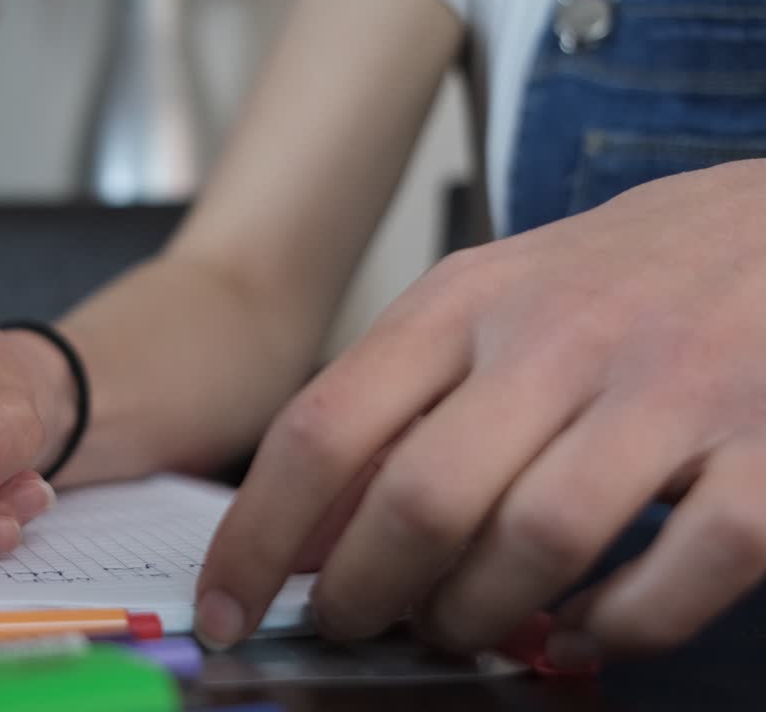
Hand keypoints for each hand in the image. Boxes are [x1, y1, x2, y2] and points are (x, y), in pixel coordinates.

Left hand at [197, 160, 765, 665]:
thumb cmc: (616, 276)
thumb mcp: (486, 303)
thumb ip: (394, 404)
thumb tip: (300, 532)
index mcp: (466, 299)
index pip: (323, 428)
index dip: (256, 537)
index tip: (222, 608)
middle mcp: (560, 337)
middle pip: (420, 499)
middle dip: (364, 593)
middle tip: (352, 624)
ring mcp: (671, 389)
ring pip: (538, 539)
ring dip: (477, 616)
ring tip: (459, 628)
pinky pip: (686, 568)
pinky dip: (620, 626)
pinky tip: (582, 632)